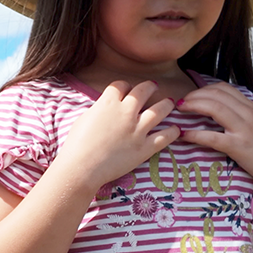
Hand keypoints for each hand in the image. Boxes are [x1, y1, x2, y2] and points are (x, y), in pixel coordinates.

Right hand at [51, 80, 180, 192]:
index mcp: (109, 103)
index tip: (126, 90)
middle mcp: (126, 112)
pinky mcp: (145, 148)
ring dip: (167, 104)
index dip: (124, 86)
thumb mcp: (84, 118)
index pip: (121, 85)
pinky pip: (165, 137)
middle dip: (150, 86)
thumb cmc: (77, 144)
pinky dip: (172, 132)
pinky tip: (176, 129)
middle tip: (154, 86)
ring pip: (161, 110)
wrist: (82, 167)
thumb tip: (106, 108)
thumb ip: (99, 110)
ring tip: (170, 102)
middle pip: (144, 90)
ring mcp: (138, 130)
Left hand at [176, 82, 252, 192]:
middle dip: (194, 96)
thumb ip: (243, 115)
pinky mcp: (239, 147)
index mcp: (252, 107)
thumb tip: (222, 111)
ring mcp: (244, 129)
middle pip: (215, 94)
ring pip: (213, 108)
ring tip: (179, 111)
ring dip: (192, 106)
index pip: (224, 88)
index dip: (203, 89)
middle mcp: (248, 113)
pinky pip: (212, 137)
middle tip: (180, 103)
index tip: (191, 96)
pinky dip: (195, 134)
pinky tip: (184, 135)